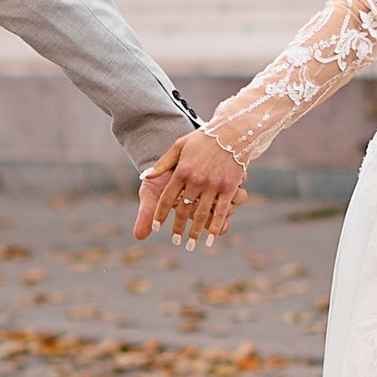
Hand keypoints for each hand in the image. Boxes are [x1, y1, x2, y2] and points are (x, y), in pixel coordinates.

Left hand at [135, 130, 246, 245]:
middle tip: (175, 241)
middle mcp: (196, 180)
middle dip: (178, 228)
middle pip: (183, 210)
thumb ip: (163, 163)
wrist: (231, 131)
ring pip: (202, 215)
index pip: (166, 198)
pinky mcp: (229, 188)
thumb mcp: (179, 146)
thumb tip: (146, 176)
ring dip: (195, 233)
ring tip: (191, 245)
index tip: (156, 228)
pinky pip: (222, 212)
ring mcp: (213, 185)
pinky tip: (211, 239)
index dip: (159, 214)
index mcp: (181, 170)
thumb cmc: (203, 139)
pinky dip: (216, 228)